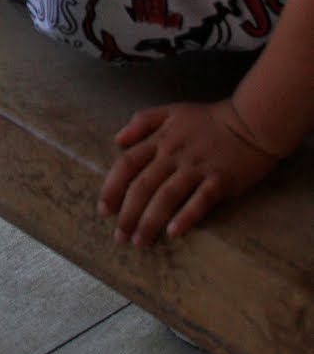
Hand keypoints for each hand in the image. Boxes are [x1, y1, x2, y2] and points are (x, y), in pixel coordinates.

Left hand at [98, 99, 278, 246]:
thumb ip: (142, 122)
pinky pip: (200, 201)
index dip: (112, 187)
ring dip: (150, 221)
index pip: (127, 164)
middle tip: (120, 237)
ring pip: (166, 196)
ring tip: (140, 242)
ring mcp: (197, 168)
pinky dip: (186, 217)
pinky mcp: (220, 180)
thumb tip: (118, 140)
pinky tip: (174, 233)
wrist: (251, 122)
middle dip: (128, 214)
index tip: (103, 210)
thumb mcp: (170, 111)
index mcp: (160, 139)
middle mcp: (173, 155)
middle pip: (143, 186)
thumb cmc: (208, 119)